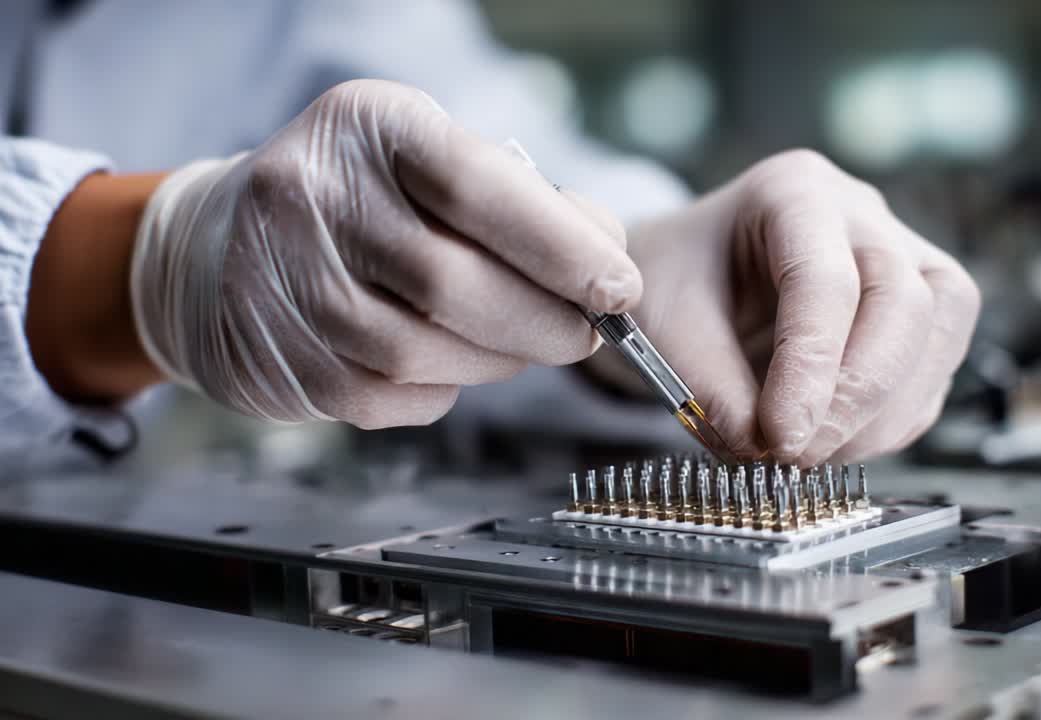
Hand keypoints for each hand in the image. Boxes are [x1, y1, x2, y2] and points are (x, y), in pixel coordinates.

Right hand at [131, 80, 638, 427]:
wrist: (218, 246)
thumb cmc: (361, 199)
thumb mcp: (431, 160)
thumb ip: (518, 201)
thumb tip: (605, 266)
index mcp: (368, 127)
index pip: (475, 186)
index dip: (560, 246)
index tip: (619, 286)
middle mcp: (311, 197)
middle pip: (453, 283)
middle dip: (545, 321)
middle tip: (587, 332)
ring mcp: (286, 283)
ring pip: (424, 351)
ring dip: (499, 360)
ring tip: (522, 343)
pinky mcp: (280, 359)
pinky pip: (391, 396)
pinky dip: (443, 389)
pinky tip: (448, 362)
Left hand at [590, 150, 979, 462]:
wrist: (688, 276)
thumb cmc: (677, 281)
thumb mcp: (666, 326)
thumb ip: (710, 387)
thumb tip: (758, 448)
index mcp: (792, 191)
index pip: (824, 280)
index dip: (810, 367)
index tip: (781, 436)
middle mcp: (860, 214)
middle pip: (903, 299)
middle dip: (858, 393)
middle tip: (802, 453)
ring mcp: (901, 256)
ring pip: (939, 328)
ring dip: (885, 413)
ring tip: (816, 454)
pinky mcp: (919, 311)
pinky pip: (934, 368)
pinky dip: (893, 421)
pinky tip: (840, 443)